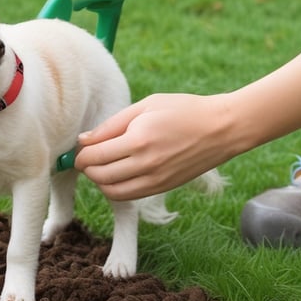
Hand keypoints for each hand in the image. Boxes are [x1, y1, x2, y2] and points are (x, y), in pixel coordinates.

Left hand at [74, 93, 230, 200]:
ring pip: (111, 191)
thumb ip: (112, 124)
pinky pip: (128, 195)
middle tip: (85, 157)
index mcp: (138, 139)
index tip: (78, 148)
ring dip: (98, 181)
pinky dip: (114, 189)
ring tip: (100, 166)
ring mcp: (155, 179)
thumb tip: (84, 140)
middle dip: (86, 168)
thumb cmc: (184, 109)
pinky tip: (116, 174)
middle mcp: (145, 163)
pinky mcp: (162, 187)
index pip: (95, 156)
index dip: (80, 154)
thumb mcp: (146, 105)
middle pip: (99, 175)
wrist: (221, 128)